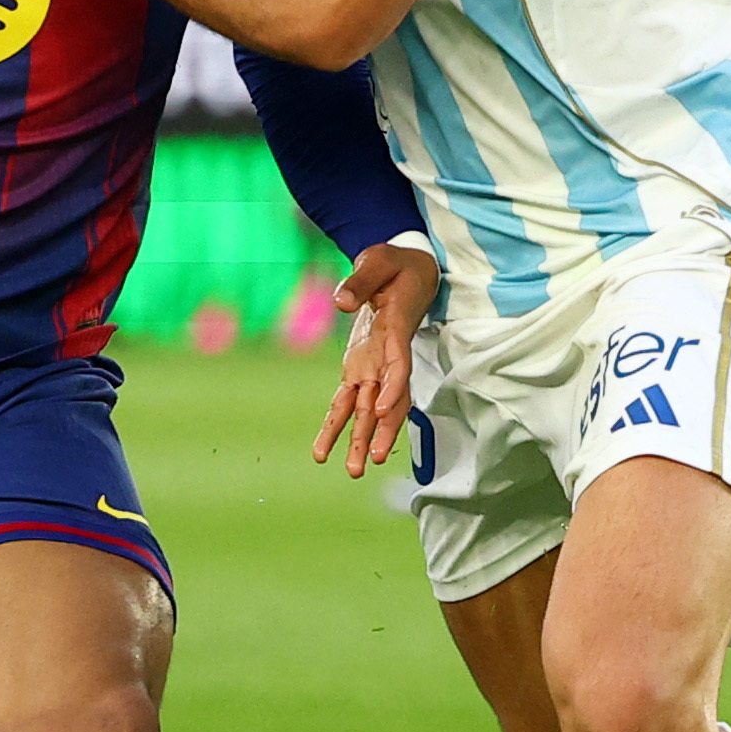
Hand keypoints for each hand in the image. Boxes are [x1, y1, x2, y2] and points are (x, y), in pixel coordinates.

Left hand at [312, 240, 435, 480]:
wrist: (406, 268)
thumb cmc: (394, 264)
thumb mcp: (378, 262)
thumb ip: (360, 282)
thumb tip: (340, 301)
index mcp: (395, 330)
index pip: (398, 364)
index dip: (393, 388)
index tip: (382, 410)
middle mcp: (387, 355)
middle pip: (386, 398)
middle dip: (378, 430)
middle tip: (369, 461)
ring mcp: (375, 364)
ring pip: (369, 407)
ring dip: (361, 438)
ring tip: (352, 470)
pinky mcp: (361, 366)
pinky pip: (349, 399)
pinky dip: (338, 423)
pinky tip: (324, 450)